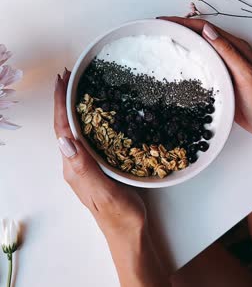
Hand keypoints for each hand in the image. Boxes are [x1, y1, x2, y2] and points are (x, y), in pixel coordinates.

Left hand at [54, 70, 169, 286]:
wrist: (130, 234)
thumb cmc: (120, 216)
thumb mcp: (103, 192)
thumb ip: (84, 167)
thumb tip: (64, 141)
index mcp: (73, 167)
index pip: (62, 129)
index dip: (60, 103)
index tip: (62, 80)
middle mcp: (75, 164)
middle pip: (64, 126)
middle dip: (64, 100)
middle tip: (68, 77)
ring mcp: (85, 165)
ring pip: (75, 130)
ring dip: (73, 107)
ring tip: (78, 88)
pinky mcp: (97, 166)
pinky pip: (87, 136)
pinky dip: (87, 119)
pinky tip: (97, 113)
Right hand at [159, 17, 251, 138]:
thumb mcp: (245, 74)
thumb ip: (228, 52)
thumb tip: (207, 31)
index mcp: (235, 47)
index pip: (204, 28)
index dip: (183, 22)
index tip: (163, 21)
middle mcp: (228, 54)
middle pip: (199, 35)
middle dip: (178, 29)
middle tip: (158, 30)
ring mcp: (224, 66)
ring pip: (199, 49)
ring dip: (181, 44)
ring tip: (162, 44)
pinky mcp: (221, 80)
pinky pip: (201, 65)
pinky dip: (187, 61)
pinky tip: (178, 67)